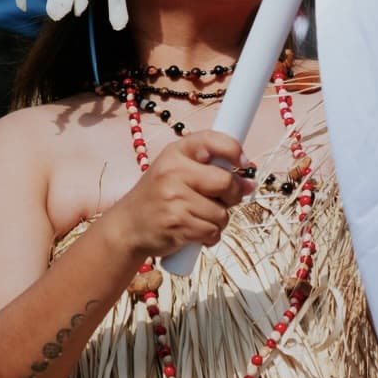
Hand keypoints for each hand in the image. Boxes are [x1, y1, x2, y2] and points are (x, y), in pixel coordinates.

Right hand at [108, 131, 251, 258]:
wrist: (127, 227)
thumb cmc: (159, 198)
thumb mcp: (178, 173)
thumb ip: (212, 172)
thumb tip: (249, 185)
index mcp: (176, 152)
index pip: (212, 140)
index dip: (234, 150)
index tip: (243, 164)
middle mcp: (173, 171)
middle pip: (225, 182)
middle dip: (232, 196)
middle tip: (222, 201)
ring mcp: (173, 198)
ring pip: (221, 213)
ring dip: (219, 221)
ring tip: (200, 219)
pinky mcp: (176, 223)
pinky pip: (212, 231)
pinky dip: (210, 237)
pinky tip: (196, 233)